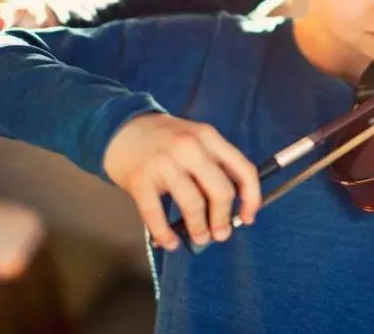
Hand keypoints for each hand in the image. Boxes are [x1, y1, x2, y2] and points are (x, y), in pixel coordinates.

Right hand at [103, 113, 261, 249]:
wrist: (122, 129)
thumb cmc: (166, 140)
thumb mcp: (196, 140)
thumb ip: (214, 165)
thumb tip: (233, 208)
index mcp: (209, 137)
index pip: (243, 170)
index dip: (251, 198)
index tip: (248, 218)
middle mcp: (189, 147)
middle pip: (220, 190)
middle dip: (223, 218)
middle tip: (221, 234)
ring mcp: (164, 163)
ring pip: (193, 204)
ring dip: (199, 229)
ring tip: (199, 238)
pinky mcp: (140, 180)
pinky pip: (157, 215)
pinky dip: (165, 234)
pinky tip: (170, 242)